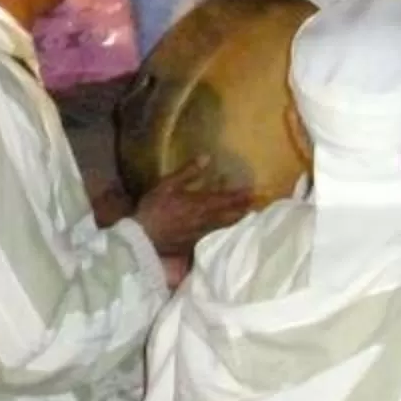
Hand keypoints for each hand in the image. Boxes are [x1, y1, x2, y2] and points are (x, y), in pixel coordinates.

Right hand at [132, 160, 250, 256]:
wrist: (143, 237)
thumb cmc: (154, 208)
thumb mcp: (167, 184)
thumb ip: (188, 172)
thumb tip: (207, 157)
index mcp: (199, 203)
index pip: (225, 199)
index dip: (240, 195)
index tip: (253, 191)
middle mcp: (204, 219)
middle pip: (229, 214)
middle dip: (243, 208)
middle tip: (256, 204)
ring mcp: (200, 233)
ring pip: (223, 225)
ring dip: (236, 219)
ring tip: (246, 214)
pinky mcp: (194, 242)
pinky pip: (214, 233)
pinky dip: (223, 229)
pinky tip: (224, 228)